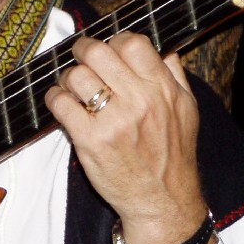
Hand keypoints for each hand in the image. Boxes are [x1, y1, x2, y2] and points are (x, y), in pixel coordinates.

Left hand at [45, 33, 211, 243]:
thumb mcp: (187, 110)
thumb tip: (161, 47)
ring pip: (76, 75)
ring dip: (67, 77)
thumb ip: (174, 75)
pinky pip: (61, 103)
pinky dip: (55, 98)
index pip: (132, 43)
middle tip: (80, 57)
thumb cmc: (172, 156)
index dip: (115, 40)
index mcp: (162, 89)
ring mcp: (113, 121)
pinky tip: (62, 104)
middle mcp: (139, 101)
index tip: (109, 49)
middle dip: (83, 50)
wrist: (163, 202)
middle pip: (98, 52)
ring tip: (71, 86)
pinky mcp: (90, 141)